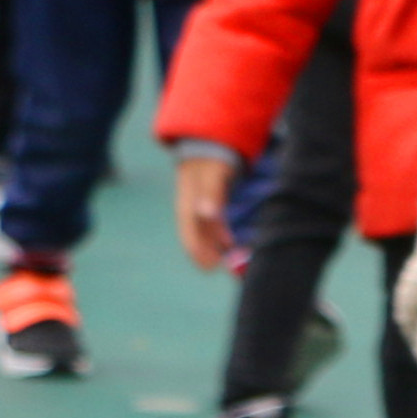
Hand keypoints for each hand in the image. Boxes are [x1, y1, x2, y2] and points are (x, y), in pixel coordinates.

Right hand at [172, 145, 238, 269]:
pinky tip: (229, 244)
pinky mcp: (207, 206)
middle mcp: (190, 208)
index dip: (197, 250)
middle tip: (218, 270)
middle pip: (195, 236)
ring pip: (202, 233)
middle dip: (204, 255)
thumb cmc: (212, 161)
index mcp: (187, 203)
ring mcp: (197, 208)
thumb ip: (211, 194)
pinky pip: (210, 226)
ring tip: (227, 262)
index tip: (209, 266)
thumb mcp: (213, 175)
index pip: (190, 232)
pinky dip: (218, 237)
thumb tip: (206, 214)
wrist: (209, 148)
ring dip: (212, 248)